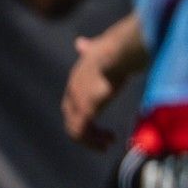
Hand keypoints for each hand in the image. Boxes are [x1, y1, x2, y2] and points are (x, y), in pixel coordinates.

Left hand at [62, 14, 146, 150]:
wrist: (115, 54)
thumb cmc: (114, 51)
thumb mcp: (97, 49)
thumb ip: (89, 49)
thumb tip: (80, 43)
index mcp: (76, 79)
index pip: (73, 103)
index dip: (86, 115)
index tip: (103, 121)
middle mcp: (73, 91)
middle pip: (71, 117)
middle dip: (88, 130)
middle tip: (107, 139)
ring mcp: (78, 101)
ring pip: (75, 129)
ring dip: (91, 140)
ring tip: (107, 144)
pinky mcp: (86, 110)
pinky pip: (81, 132)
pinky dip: (92, 141)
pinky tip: (106, 142)